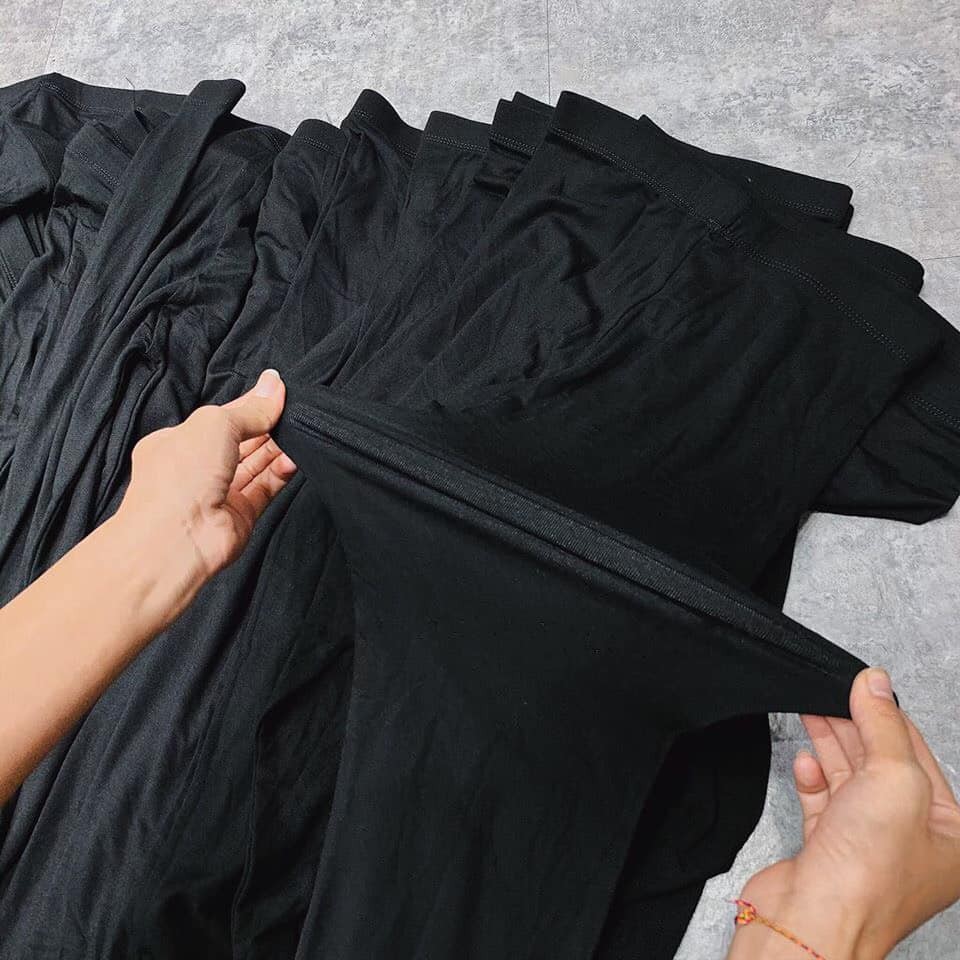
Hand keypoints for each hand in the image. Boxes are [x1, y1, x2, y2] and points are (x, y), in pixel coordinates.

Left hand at [117, 369, 297, 581]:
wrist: (175, 539)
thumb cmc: (178, 477)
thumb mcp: (215, 424)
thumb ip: (251, 408)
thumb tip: (275, 384)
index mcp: (177, 442)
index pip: (221, 419)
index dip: (249, 405)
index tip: (277, 392)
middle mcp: (197, 468)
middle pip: (241, 442)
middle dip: (267, 426)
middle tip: (294, 412)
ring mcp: (218, 493)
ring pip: (255, 465)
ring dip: (277, 449)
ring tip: (299, 433)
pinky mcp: (240, 515)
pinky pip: (265, 488)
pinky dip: (281, 473)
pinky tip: (294, 459)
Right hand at [731, 668, 959, 958]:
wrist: (812, 920)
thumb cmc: (866, 875)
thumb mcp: (892, 779)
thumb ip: (883, 725)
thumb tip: (876, 683)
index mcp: (950, 832)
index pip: (918, 754)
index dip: (888, 715)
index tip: (862, 683)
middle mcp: (912, 842)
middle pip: (882, 764)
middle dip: (855, 726)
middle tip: (831, 692)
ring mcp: (868, 847)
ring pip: (850, 780)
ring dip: (830, 744)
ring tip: (811, 710)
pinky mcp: (827, 851)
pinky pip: (823, 802)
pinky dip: (812, 778)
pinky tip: (804, 761)